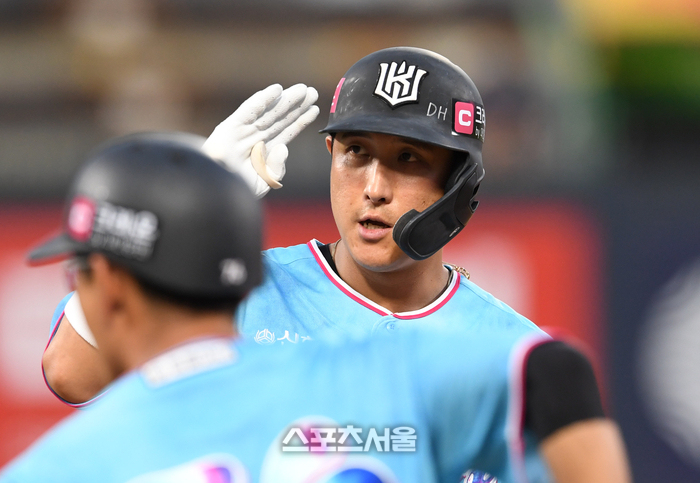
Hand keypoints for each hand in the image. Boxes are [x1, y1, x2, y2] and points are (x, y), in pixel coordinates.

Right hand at [202, 83, 318, 197]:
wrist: (213, 192)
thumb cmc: (236, 189)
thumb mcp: (264, 183)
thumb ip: (277, 169)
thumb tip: (284, 148)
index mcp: (264, 151)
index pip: (286, 132)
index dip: (300, 120)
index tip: (315, 109)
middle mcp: (255, 138)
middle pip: (280, 118)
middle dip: (296, 105)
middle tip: (312, 92)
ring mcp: (242, 131)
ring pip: (268, 112)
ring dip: (285, 99)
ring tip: (302, 89)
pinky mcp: (229, 127)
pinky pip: (248, 111)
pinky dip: (261, 100)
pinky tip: (276, 90)